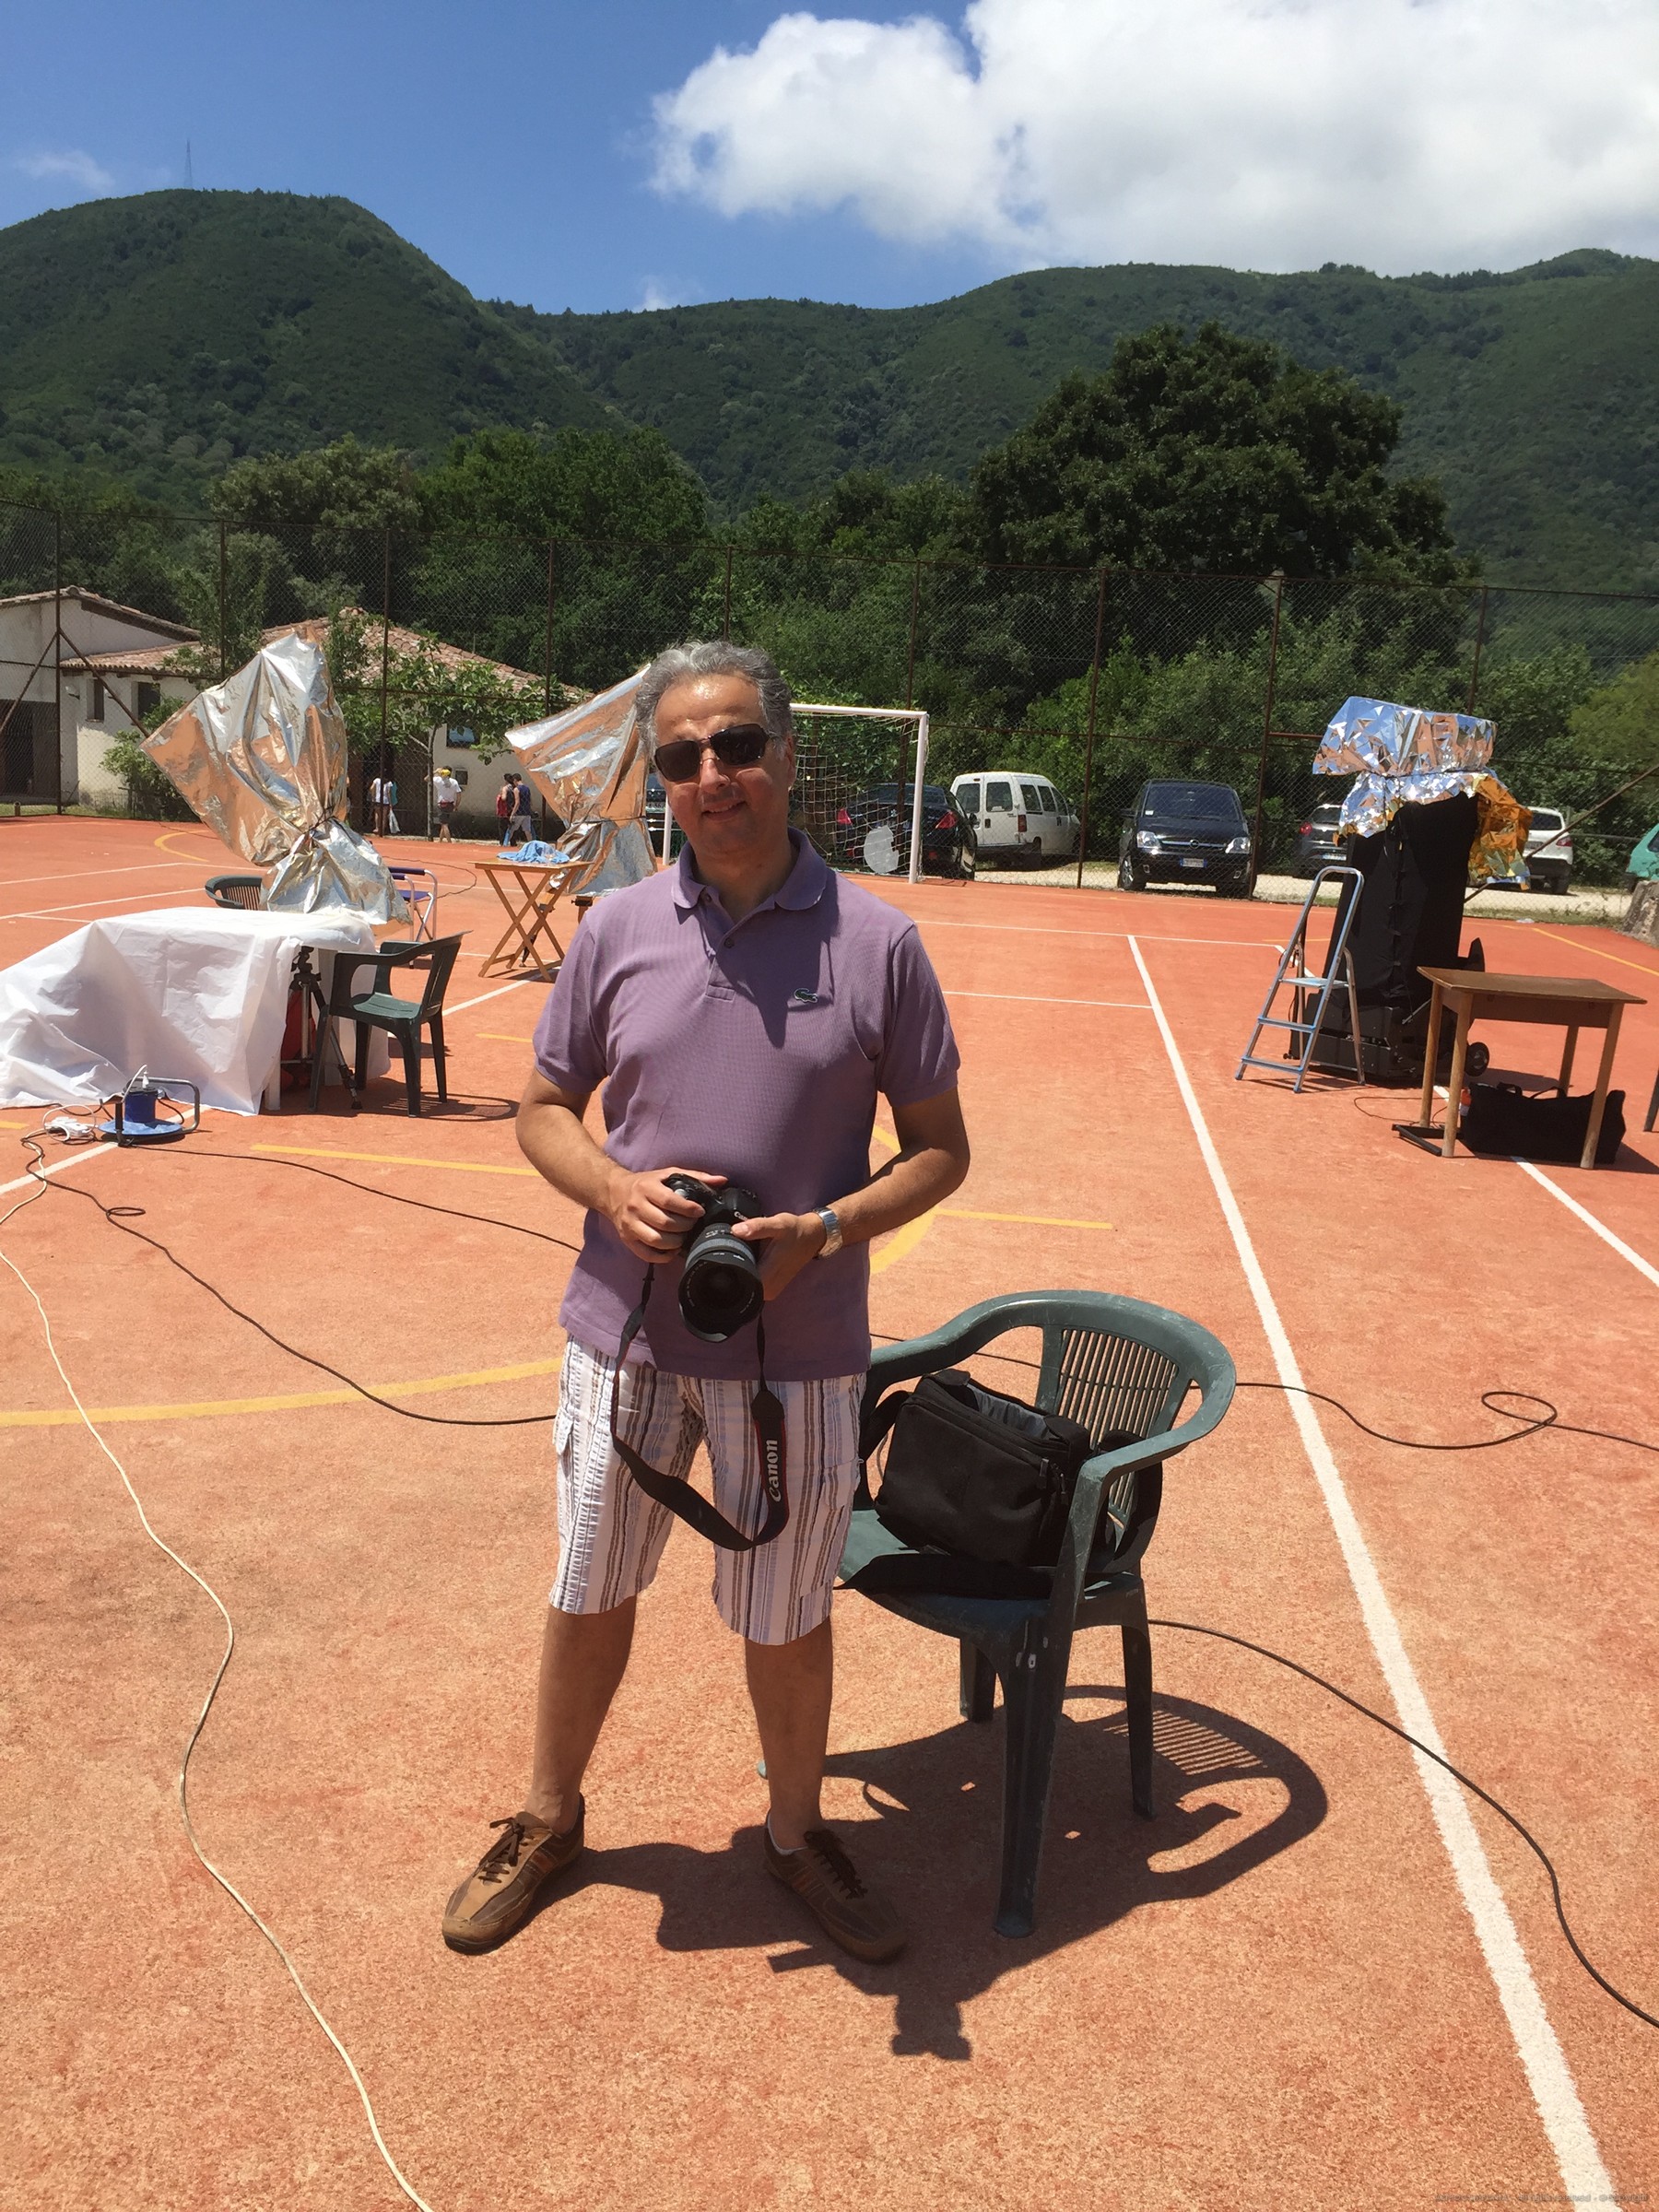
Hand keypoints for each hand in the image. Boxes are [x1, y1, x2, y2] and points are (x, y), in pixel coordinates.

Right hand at [607, 1167, 725, 1265]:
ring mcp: (630, 1225)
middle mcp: (636, 1207)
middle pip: (664, 1223)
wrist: (613, 1192)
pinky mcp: (627, 1239)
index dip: (688, 1209)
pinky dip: (663, 1256)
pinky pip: (646, 1254)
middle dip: (685, 1226)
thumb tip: (721, 1180)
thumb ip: (695, 1176)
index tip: (700, 1212)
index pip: (668, 1201)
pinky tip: (673, 1249)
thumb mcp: (667, 1174)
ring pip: (656, 1240)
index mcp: (646, 1188)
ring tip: (684, 1236)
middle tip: (693, 1224)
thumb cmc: (646, 1183)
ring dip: (676, 1242)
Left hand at [732, 1210, 827, 1301]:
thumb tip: (736, 1230)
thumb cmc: (794, 1231)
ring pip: (744, 1287)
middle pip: (737, 1286)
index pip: (737, 1282)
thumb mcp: (778, 1224)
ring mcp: (770, 1291)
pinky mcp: (771, 1290)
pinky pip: (751, 1285)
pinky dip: (747, 1274)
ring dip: (740, 1272)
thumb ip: (757, 1227)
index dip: (727, 1269)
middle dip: (732, 1269)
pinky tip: (751, 1261)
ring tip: (746, 1254)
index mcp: (767, 1274)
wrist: (811, 1238)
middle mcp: (768, 1288)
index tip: (724, 1255)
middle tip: (736, 1250)